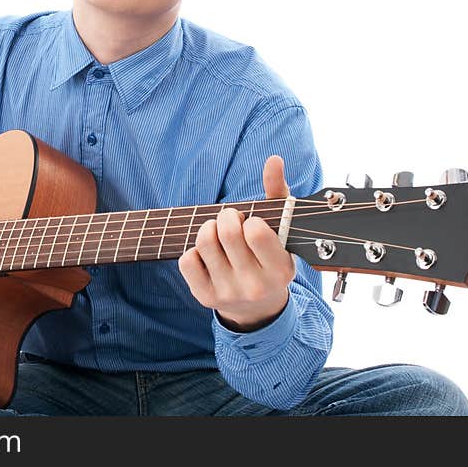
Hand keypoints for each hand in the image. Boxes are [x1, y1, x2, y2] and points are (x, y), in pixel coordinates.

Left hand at [178, 155, 295, 331]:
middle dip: (226, 217)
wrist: (258, 307)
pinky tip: (208, 254)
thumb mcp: (281, 229)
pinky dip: (193, 250)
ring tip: (218, 233)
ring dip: (208, 228)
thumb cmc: (269, 256)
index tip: (252, 223)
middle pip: (226, 232)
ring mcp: (228, 293)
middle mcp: (255, 285)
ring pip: (203, 242)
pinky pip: (186, 260)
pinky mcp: (205, 297)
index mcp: (280, 269)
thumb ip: (278, 192)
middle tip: (231, 221)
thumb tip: (273, 160)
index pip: (256, 231)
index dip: (249, 219)